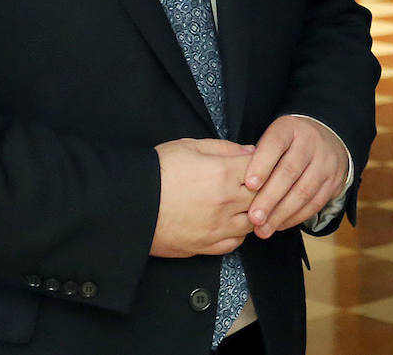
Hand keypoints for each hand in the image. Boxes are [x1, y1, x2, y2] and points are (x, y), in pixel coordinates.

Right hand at [149, 138, 255, 256]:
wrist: (129, 205)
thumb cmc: (156, 171)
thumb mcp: (189, 146)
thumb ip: (224, 148)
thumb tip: (250, 152)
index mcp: (223, 173)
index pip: (261, 168)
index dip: (263, 164)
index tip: (260, 164)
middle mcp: (226, 202)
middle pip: (262, 197)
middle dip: (262, 189)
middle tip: (256, 185)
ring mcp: (217, 227)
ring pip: (253, 223)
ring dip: (252, 213)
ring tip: (243, 205)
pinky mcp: (205, 246)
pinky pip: (235, 243)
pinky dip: (237, 233)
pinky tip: (230, 223)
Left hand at [244, 115, 349, 238]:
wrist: (327, 138)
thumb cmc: (289, 143)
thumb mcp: (273, 137)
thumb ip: (257, 156)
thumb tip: (237, 181)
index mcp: (290, 128)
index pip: (275, 144)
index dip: (262, 164)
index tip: (249, 185)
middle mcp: (310, 143)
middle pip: (289, 171)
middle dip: (269, 197)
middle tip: (253, 217)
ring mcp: (325, 162)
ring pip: (303, 191)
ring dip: (281, 214)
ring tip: (263, 229)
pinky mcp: (334, 182)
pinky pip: (314, 204)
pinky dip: (295, 218)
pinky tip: (279, 225)